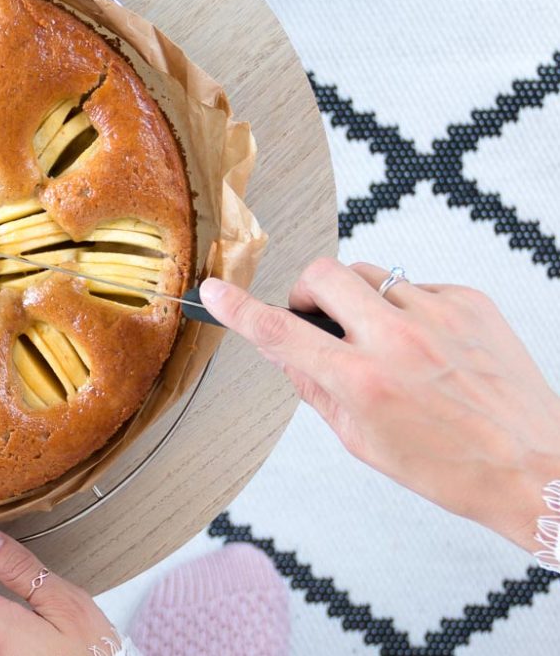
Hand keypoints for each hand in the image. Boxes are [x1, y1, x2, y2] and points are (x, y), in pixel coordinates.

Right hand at [199, 259, 559, 550]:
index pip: (281, 333)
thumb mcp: (363, 441)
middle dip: (308, 293)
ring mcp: (438, 315)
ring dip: (360, 301)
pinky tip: (430, 349)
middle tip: (320, 320)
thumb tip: (281, 348)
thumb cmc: (449, 466)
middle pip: (322, 276)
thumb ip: (315, 388)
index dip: (239, 310)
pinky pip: (416, 287)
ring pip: (369, 275)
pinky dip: (409, 310)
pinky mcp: (470, 302)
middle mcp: (397, 341)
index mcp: (363, 383)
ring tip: (386, 342)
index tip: (215, 291)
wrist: (534, 464)